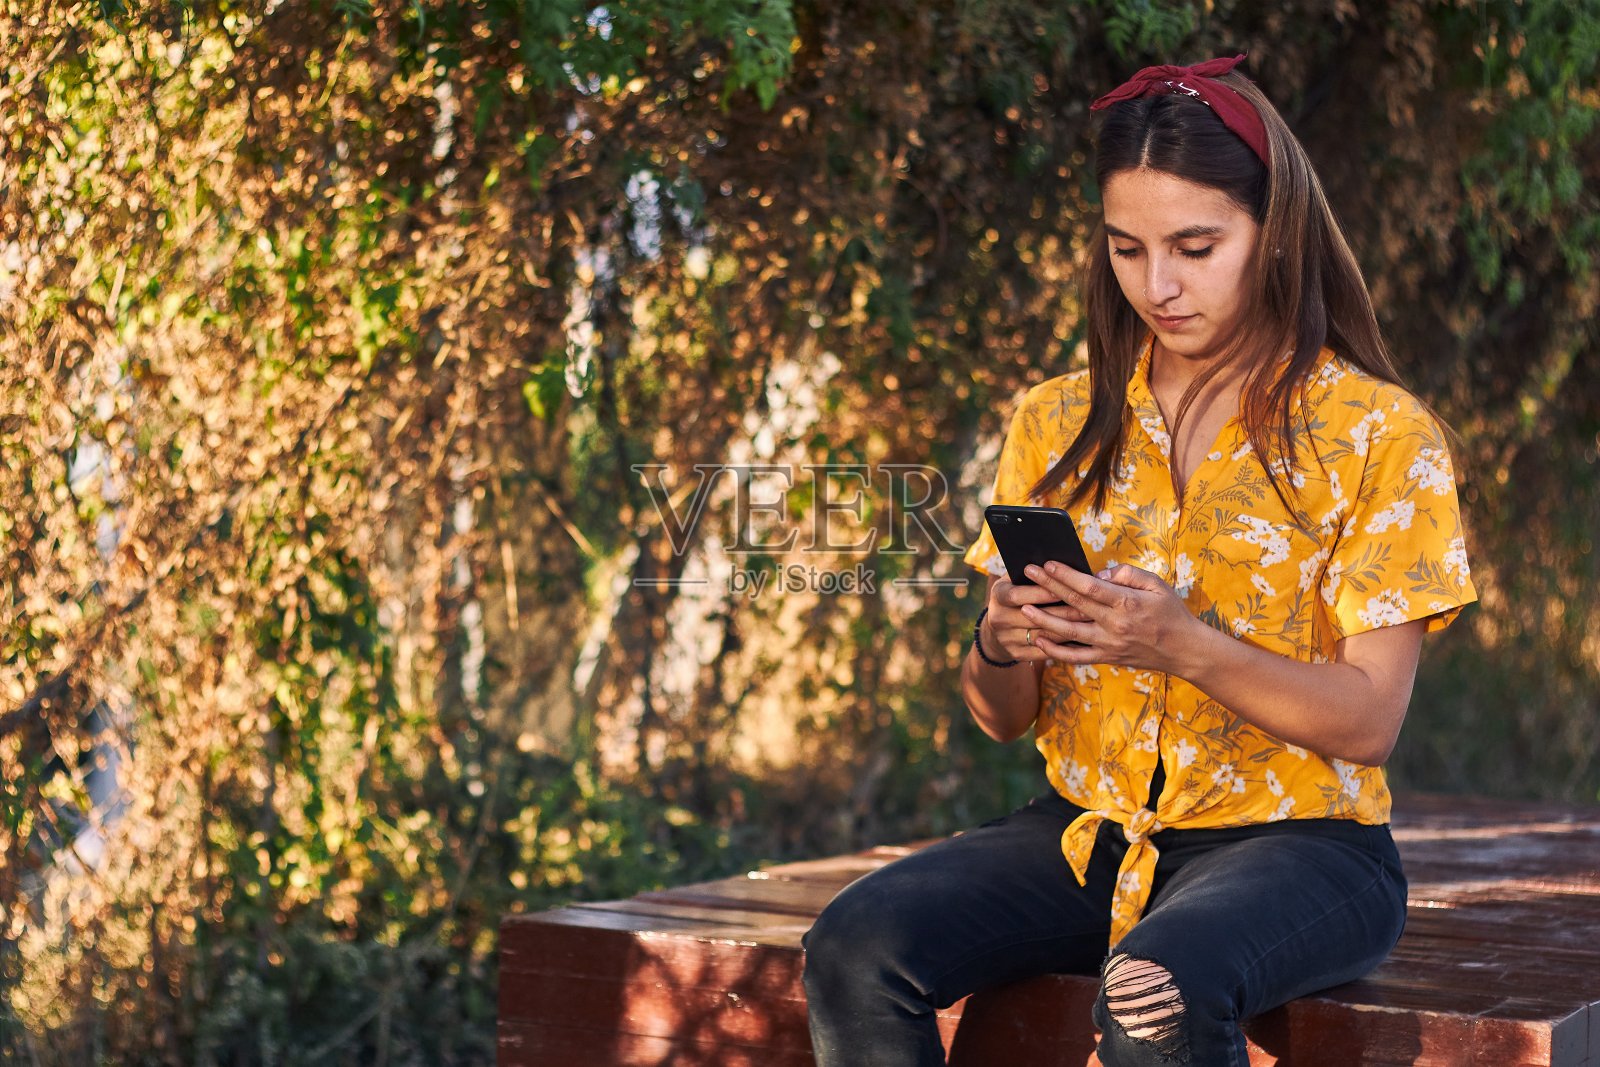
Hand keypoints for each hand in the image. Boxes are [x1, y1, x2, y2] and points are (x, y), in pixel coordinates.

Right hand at [984, 573, 1093, 662]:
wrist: (1000, 626)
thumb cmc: (1019, 593)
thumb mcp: (1018, 579)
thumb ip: (1035, 574)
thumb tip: (1063, 566)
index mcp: (998, 595)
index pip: (1017, 595)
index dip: (1039, 592)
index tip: (1063, 588)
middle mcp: (998, 618)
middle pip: (1033, 617)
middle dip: (1062, 612)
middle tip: (1088, 607)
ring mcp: (1005, 639)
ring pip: (1042, 636)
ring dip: (1067, 630)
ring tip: (1088, 623)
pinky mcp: (1015, 654)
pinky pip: (1043, 652)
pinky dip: (1062, 646)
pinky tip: (1080, 639)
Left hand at [1016, 561, 1202, 674]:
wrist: (1184, 650)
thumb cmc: (1170, 612)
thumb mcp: (1156, 584)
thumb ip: (1128, 574)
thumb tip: (1099, 574)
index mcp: (1127, 603)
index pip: (1088, 587)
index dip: (1065, 575)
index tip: (1047, 564)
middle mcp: (1114, 625)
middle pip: (1073, 605)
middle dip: (1048, 588)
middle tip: (1027, 574)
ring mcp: (1109, 644)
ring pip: (1069, 633)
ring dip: (1043, 620)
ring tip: (1023, 608)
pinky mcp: (1107, 658)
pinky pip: (1076, 657)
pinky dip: (1055, 651)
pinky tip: (1039, 640)